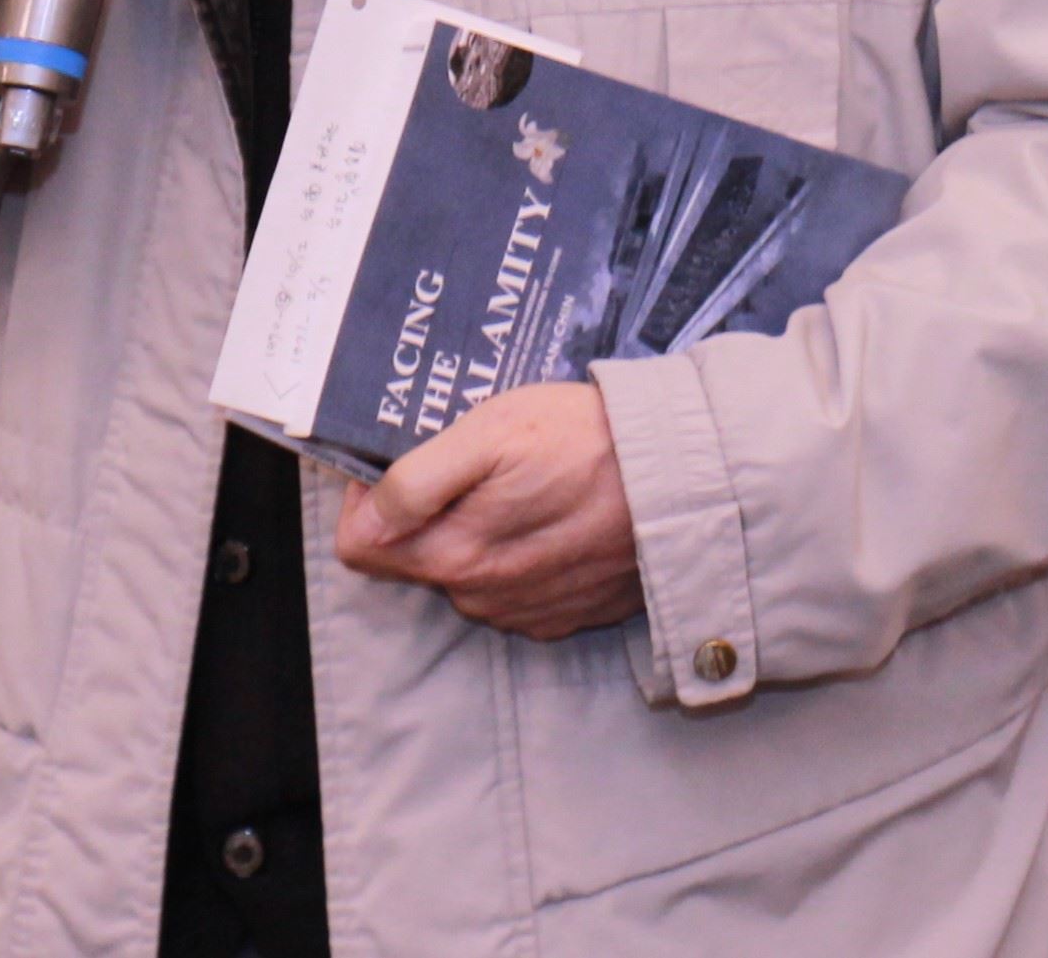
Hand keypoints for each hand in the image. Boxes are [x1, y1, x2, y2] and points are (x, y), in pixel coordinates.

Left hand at [335, 382, 643, 638]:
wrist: (688, 480)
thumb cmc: (589, 442)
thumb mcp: (493, 432)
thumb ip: (417, 481)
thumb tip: (367, 515)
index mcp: (454, 554)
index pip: (359, 549)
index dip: (368, 499)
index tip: (399, 463)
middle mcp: (482, 598)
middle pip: (416, 557)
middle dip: (433, 512)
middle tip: (482, 460)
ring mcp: (525, 612)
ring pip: (469, 572)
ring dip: (482, 532)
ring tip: (531, 482)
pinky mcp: (566, 615)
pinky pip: (517, 587)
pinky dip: (526, 553)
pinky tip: (560, 515)